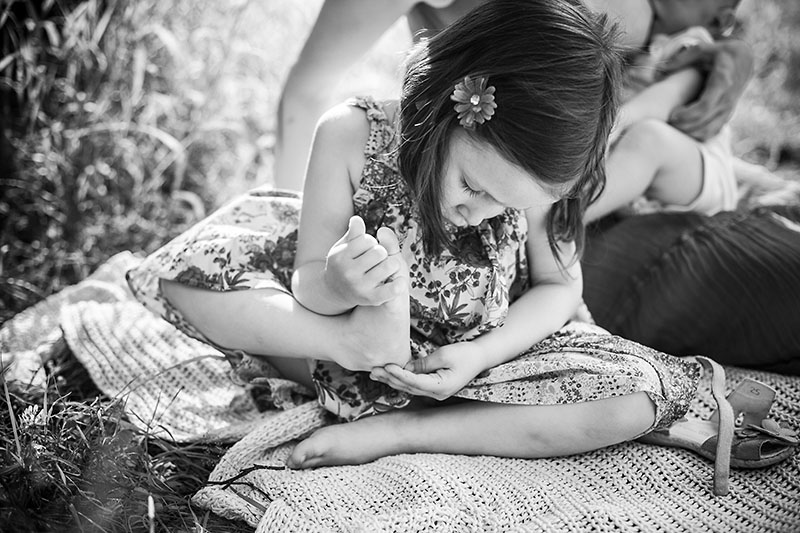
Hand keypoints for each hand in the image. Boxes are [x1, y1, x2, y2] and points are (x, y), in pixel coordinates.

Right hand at [324, 215, 403, 306]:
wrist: (335, 292)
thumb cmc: (344, 263)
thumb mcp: (344, 247)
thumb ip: (354, 233)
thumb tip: (357, 219)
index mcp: (341, 257)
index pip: (367, 240)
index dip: (370, 242)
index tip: (365, 249)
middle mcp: (349, 272)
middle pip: (380, 252)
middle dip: (381, 252)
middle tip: (375, 260)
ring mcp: (360, 286)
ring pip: (389, 265)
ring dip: (391, 265)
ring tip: (384, 269)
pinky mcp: (371, 299)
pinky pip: (392, 289)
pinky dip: (399, 284)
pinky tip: (398, 281)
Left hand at [370, 342, 485, 400]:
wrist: (480, 357)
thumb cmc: (465, 354)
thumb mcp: (444, 355)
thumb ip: (423, 364)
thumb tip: (406, 368)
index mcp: (441, 387)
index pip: (415, 382)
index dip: (399, 374)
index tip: (387, 366)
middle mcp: (437, 394)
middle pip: (409, 387)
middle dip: (390, 378)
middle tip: (373, 370)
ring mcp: (435, 392)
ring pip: (409, 388)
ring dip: (392, 379)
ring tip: (376, 373)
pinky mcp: (434, 387)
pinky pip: (414, 385)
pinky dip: (401, 379)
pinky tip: (389, 375)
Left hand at [660, 39, 753, 140]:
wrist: (745, 60)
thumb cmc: (720, 54)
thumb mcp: (704, 49)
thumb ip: (682, 58)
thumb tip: (660, 69)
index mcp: (722, 82)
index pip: (706, 106)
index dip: (688, 114)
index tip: (672, 116)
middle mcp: (727, 99)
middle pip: (704, 122)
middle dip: (683, 126)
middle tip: (666, 123)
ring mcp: (728, 109)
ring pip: (708, 131)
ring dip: (689, 134)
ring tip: (673, 127)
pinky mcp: (726, 116)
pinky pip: (712, 132)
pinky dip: (697, 136)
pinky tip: (684, 131)